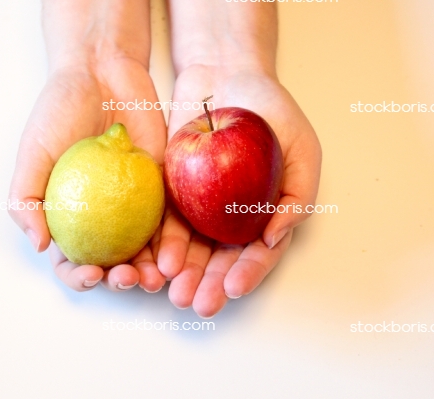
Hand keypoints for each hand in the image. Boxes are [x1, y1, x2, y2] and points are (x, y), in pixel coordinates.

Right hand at [9, 60, 166, 292]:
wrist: (102, 74)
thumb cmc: (60, 112)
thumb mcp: (32, 154)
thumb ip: (26, 200)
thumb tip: (40, 246)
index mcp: (68, 215)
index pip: (71, 258)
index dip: (78, 276)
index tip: (91, 274)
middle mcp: (101, 215)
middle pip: (111, 261)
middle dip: (118, 281)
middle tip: (128, 278)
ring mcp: (133, 204)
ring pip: (142, 249)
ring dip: (149, 271)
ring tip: (154, 280)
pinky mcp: (160, 188)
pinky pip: (167, 220)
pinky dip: (171, 241)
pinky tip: (175, 255)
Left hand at [156, 66, 321, 316]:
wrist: (226, 75)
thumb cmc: (272, 113)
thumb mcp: (302, 150)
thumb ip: (297, 196)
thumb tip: (276, 238)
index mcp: (263, 214)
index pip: (257, 253)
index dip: (248, 273)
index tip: (233, 288)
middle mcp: (229, 218)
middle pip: (220, 260)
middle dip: (210, 285)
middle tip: (199, 304)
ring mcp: (199, 206)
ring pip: (191, 249)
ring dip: (184, 274)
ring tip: (175, 293)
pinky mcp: (172, 191)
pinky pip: (166, 221)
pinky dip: (163, 243)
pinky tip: (159, 260)